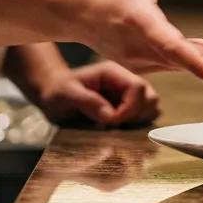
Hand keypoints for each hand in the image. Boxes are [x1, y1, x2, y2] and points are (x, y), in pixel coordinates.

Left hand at [36, 62, 160, 126]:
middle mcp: (124, 82)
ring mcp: (127, 95)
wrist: (52, 95)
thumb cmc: (56, 92)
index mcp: (113, 73)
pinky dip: (135, 127)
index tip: (111, 121)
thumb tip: (111, 116)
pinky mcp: (126, 108)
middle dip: (136, 115)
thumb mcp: (66, 95)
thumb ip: (88, 102)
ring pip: (150, 108)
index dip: (130, 108)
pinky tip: (116, 130)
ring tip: (115, 128)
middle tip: (115, 125)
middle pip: (150, 97)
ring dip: (137, 122)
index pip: (137, 87)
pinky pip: (142, 118)